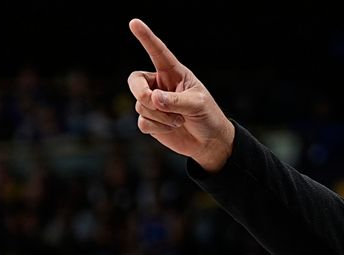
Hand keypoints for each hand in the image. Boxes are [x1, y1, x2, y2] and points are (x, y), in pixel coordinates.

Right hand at [127, 18, 234, 171]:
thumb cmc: (207, 117)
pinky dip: (158, 127)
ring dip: (161, 116)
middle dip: (141, 92)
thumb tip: (153, 99)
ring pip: (141, 105)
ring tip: (180, 120)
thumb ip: (176, 100)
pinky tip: (172, 128)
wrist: (209, 142)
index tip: (134, 22)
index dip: (146, 38)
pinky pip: (142, 122)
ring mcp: (153, 103)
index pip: (158, 52)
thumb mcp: (197, 104)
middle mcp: (160, 85)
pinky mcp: (150, 120)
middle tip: (154, 101)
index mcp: (174, 73)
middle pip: (135, 81)